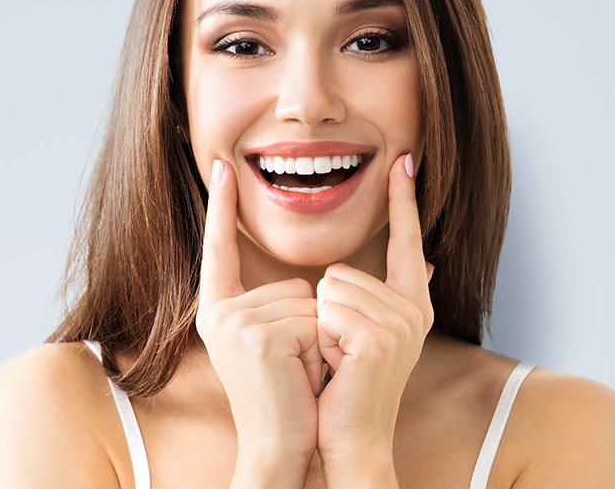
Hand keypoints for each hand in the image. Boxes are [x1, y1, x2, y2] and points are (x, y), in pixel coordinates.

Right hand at [195, 158, 327, 467]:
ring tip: (298, 374)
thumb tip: (396, 267)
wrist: (279, 447)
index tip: (221, 166)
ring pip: (309, 302)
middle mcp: (219, 313)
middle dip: (312, 324)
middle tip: (295, 367)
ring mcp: (235, 323)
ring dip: (320, 339)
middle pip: (295, 283)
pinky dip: (321, 349)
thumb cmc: (290, 398)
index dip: (221, 207)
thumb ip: (302, 305)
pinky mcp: (257, 335)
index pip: (220, 249)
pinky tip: (299, 376)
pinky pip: (314, 320)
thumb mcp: (289, 343)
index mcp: (220, 311)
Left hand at [314, 153, 435, 460]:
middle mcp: (413, 311)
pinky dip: (319, 339)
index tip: (403, 158)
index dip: (403, 200)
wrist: (348, 439)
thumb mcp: (363, 336)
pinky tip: (335, 367)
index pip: (407, 241)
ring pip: (329, 289)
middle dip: (324, 312)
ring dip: (319, 327)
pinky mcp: (378, 339)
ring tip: (336, 362)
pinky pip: (326, 310)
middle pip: (341, 270)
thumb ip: (383, 297)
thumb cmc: (344, 389)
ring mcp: (400, 325)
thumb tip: (427, 260)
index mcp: (412, 305)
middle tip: (338, 354)